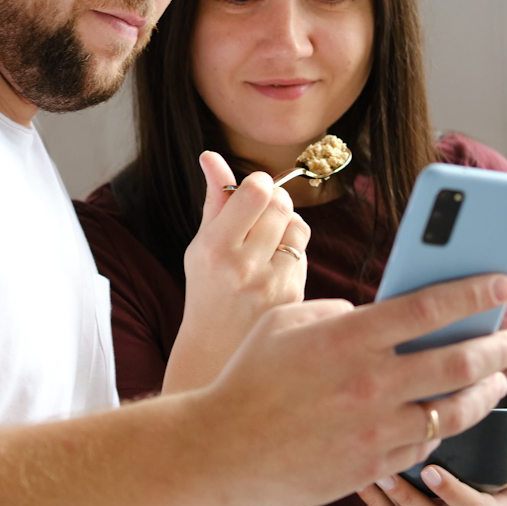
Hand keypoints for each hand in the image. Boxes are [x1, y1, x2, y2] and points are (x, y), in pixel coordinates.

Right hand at [165, 152, 309, 391]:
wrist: (216, 349)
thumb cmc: (207, 289)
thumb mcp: (202, 245)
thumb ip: (214, 200)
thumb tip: (210, 156)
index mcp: (214, 248)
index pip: (255, 191)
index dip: (260, 184)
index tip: (254, 191)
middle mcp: (242, 266)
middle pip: (281, 205)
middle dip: (276, 201)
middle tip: (264, 212)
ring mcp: (271, 284)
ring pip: (298, 227)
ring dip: (287, 225)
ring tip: (269, 241)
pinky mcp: (293, 297)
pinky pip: (304, 254)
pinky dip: (293, 252)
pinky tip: (275, 268)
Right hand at [193, 276, 506, 505]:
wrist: (223, 447)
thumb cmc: (250, 378)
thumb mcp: (288, 323)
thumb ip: (339, 313)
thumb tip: (377, 315)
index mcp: (349, 336)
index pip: (430, 307)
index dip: (474, 293)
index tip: (502, 282)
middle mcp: (371, 381)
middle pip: (459, 360)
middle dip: (499, 346)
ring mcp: (375, 428)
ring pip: (454, 409)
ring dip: (486, 392)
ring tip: (498, 381)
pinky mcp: (372, 465)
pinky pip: (425, 444)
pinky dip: (444, 427)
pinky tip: (451, 415)